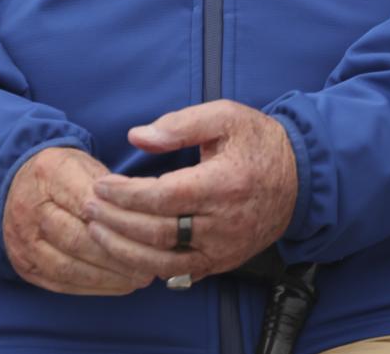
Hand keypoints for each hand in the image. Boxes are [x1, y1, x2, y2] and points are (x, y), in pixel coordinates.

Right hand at [3, 147, 152, 294]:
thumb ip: (110, 188)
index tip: (147, 232)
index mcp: (49, 172)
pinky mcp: (24, 265)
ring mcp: (22, 240)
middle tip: (149, 264)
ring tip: (138, 278)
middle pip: (76, 238)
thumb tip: (145, 215)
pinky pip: (60, 283)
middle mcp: (29, 207)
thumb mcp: (86, 165)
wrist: (19, 184)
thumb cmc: (65, 175)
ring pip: (67, 267)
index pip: (86, 201)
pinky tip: (118, 284)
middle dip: (116, 255)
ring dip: (107, 277)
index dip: (117, 220)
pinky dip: (92, 287)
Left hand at [83, 100, 297, 284]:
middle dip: (117, 221)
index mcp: (224, 183)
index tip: (101, 184)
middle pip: (159, 232)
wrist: (300, 178)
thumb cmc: (258, 141)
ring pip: (165, 260)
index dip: (127, 194)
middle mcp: (224, 222)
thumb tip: (137, 136)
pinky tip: (125, 253)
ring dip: (124, 250)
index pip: (165, 197)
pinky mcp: (223, 262)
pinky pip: (179, 273)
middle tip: (88, 207)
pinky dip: (148, 267)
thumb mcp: (224, 116)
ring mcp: (224, 248)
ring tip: (96, 231)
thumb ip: (179, 123)